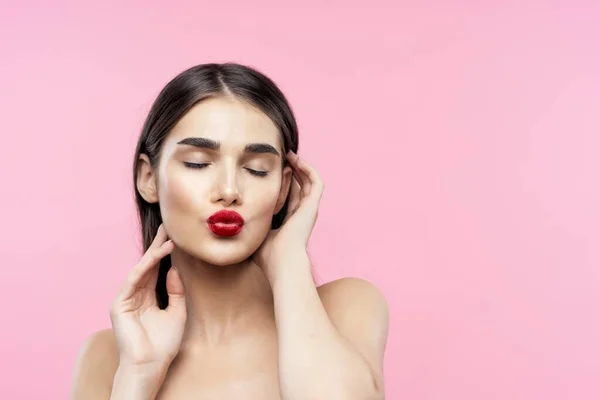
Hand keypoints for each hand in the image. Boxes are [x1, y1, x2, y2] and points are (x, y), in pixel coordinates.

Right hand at [109, 224, 186, 372]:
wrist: (151, 364)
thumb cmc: (164, 343)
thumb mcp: (178, 312)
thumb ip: (176, 291)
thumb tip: (173, 269)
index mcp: (149, 297)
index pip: (157, 270)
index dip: (165, 253)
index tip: (175, 236)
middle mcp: (137, 295)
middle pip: (148, 265)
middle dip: (158, 246)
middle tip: (168, 226)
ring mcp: (126, 298)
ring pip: (142, 269)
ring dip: (155, 253)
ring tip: (168, 238)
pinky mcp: (120, 304)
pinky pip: (134, 279)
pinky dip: (147, 266)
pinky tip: (159, 255)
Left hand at [253, 151, 323, 277]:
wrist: (281, 262)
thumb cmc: (268, 256)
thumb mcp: (256, 236)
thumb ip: (249, 228)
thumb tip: (229, 224)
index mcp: (291, 222)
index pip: (289, 198)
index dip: (284, 184)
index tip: (273, 172)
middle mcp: (302, 214)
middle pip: (301, 187)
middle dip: (293, 172)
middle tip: (282, 159)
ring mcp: (309, 210)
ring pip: (310, 182)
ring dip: (302, 167)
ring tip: (290, 155)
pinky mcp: (312, 206)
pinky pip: (316, 182)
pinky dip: (308, 169)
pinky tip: (296, 160)